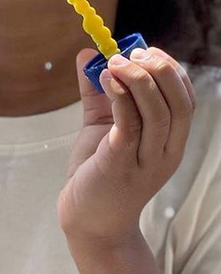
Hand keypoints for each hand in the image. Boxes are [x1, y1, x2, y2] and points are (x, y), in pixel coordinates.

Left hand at [57, 45, 195, 245]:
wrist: (89, 222)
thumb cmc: (97, 173)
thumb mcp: (101, 127)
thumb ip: (97, 92)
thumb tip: (87, 53)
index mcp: (170, 142)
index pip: (185, 99)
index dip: (170, 69)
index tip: (145, 51)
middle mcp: (165, 152)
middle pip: (179, 102)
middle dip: (161, 70)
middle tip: (132, 54)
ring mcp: (146, 161)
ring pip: (158, 113)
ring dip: (138, 81)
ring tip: (114, 63)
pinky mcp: (120, 166)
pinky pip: (130, 126)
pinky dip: (121, 98)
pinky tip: (106, 80)